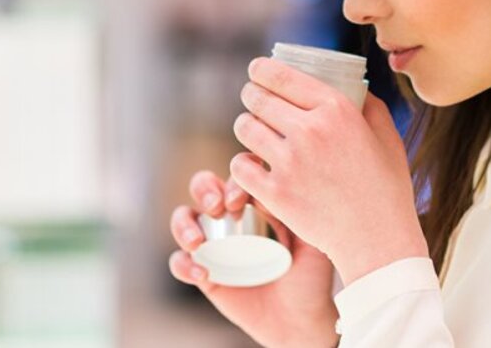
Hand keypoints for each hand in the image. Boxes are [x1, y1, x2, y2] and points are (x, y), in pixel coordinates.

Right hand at [168, 170, 339, 347]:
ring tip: (196, 242)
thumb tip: (268, 192)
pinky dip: (183, 264)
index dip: (235, 177)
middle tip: (216, 207)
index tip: (239, 198)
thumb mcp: (311, 240)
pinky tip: (201, 274)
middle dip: (204, 188)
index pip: (240, 174)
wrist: (300, 317)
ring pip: (184, 217)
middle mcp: (231, 216)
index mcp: (257, 201)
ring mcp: (214, 242)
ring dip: (184, 224)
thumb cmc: (310, 274)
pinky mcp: (202, 271)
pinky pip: (179, 262)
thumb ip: (296, 214)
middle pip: (204, 185)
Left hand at [231, 57, 428, 284]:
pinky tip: (252, 167)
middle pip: (257, 98)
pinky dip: (243, 165)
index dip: (261, 70)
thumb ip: (369, 106)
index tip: (256, 71)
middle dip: (251, 96)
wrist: (378, 240)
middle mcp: (310, 130)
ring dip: (246, 127)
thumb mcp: (387, 137)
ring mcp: (290, 162)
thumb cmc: (386, 189)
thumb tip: (355, 86)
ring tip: (253, 133)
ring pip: (244, 128)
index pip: (282, 75)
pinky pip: (240, 166)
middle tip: (253, 101)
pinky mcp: (276, 193)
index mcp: (337, 109)